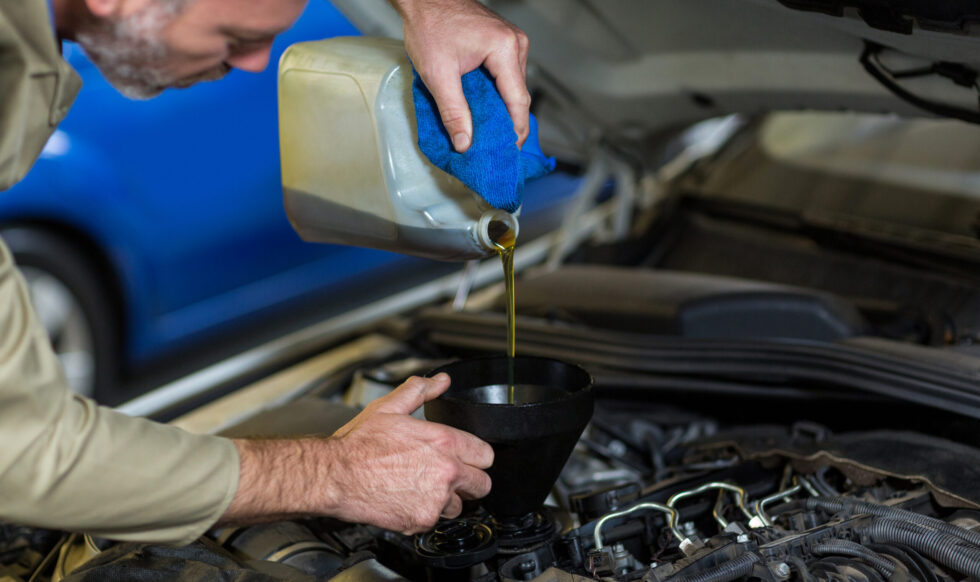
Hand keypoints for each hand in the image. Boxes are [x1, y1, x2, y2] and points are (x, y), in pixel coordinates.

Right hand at [221, 374, 492, 534]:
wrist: (335, 476)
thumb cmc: (358, 444)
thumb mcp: (389, 408)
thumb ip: (420, 391)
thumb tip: (440, 380)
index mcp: (444, 442)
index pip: (486, 455)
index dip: (476, 456)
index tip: (467, 458)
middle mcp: (446, 472)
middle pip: (482, 485)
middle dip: (469, 481)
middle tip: (451, 477)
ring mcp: (435, 499)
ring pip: (460, 507)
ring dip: (447, 500)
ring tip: (423, 489)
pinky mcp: (422, 521)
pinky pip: (436, 521)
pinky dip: (425, 514)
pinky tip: (408, 500)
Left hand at [396, 0, 529, 152]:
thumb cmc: (429, 27)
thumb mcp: (438, 75)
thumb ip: (453, 113)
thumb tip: (465, 144)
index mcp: (505, 49)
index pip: (518, 101)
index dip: (515, 131)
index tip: (509, 153)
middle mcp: (516, 44)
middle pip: (518, 95)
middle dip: (507, 123)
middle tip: (494, 148)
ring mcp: (512, 42)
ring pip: (512, 87)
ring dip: (501, 110)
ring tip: (487, 133)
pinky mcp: (503, 43)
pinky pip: (506, 76)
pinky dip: (496, 95)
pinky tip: (483, 110)